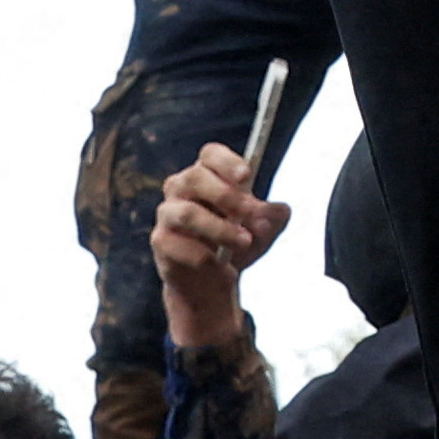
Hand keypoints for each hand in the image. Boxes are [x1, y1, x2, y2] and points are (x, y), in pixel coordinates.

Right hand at [152, 142, 290, 352]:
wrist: (212, 284)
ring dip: (220, 228)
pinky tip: (222, 267)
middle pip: (195, 178)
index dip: (227, 162)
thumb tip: (277, 210)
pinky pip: (179, 245)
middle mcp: (181, 188)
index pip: (210, 154)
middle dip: (227, 196)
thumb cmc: (236, 244)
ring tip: (245, 242)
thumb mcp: (263, 231)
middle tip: (253, 214)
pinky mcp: (160, 242)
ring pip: (187, 213)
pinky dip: (205, 257)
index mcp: (207, 174)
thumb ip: (273, 218)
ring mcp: (167, 214)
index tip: (247, 176)